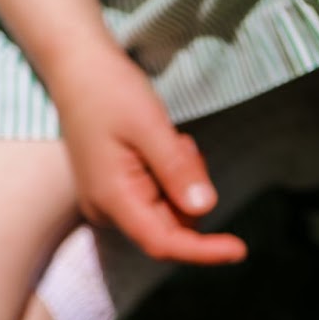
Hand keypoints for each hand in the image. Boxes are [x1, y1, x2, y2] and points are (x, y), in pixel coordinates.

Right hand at [48, 41, 247, 265]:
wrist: (78, 69)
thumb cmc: (111, 93)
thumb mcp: (150, 126)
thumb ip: (177, 170)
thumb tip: (205, 208)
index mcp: (112, 197)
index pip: (162, 242)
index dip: (203, 250)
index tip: (240, 249)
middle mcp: (107, 208)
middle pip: (170, 225)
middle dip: (190, 191)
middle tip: (183, 145)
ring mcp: (109, 199)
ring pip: (168, 209)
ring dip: (182, 179)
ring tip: (171, 139)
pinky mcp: (115, 188)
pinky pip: (157, 195)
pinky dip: (172, 174)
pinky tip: (163, 143)